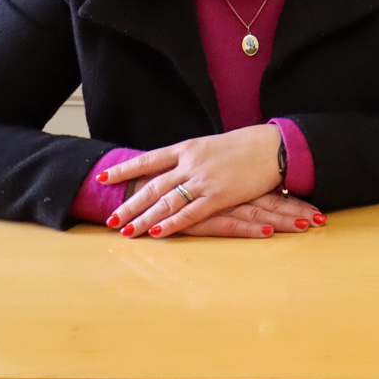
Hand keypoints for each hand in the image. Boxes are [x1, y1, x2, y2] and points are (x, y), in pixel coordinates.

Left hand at [100, 125, 285, 237]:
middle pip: (152, 186)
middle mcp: (190, 164)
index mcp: (188, 148)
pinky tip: (156, 233)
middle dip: (130, 204)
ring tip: (125, 230)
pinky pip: (189, 213)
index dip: (124, 170)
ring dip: (143, 218)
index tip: (104, 178)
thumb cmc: (247, 145)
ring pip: (165, 202)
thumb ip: (192, 157)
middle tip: (111, 219)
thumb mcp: (213, 145)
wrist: (274, 146)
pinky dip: (171, 224)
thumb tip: (175, 167)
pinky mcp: (219, 196)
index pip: (148, 160)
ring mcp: (203, 180)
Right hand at [176, 192, 325, 237]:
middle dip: (297, 212)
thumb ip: (230, 189)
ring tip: (305, 227)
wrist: (138, 184)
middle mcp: (230, 193)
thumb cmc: (176, 185)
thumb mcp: (207, 184)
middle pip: (270, 203)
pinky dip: (250, 229)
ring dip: (282, 220)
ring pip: (256, 213)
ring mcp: (217, 205)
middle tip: (321, 220)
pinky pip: (230, 225)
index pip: (273, 193)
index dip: (296, 203)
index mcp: (234, 184)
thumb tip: (255, 196)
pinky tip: (267, 233)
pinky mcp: (202, 219)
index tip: (318, 211)